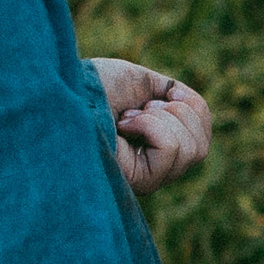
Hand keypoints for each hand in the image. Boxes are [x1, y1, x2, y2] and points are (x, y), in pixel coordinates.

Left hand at [90, 56, 211, 195]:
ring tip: (127, 116)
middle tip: (136, 108)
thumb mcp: (139, 83)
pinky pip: (172, 149)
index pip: (201, 140)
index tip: (163, 94)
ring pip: (192, 150)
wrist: (62, 91)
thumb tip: (186, 104)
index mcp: (155, 148)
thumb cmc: (90, 87)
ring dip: (162, 119)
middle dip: (178, 113)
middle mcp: (152, 170)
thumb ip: (167, 97)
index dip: (194, 108)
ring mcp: (147, 179)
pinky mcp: (138, 180)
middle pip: (200, 148)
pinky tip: (122, 125)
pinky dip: (152, 126)